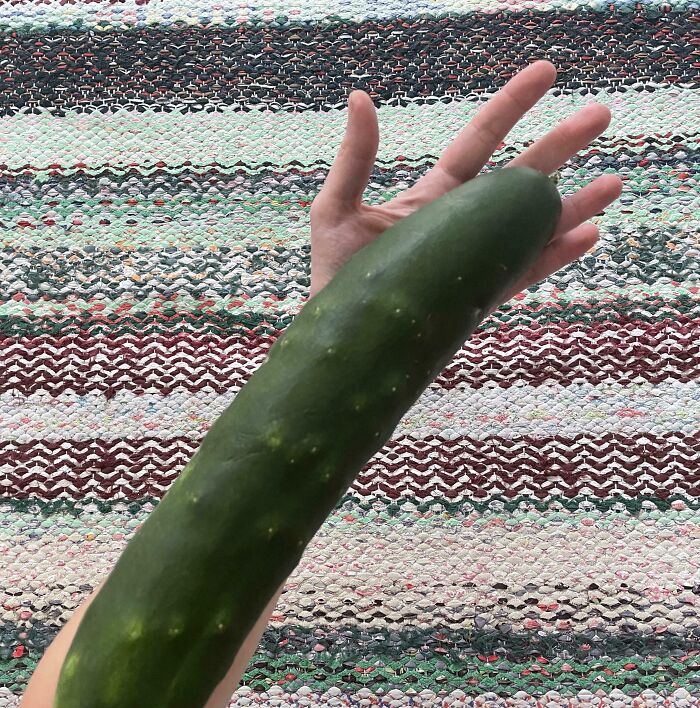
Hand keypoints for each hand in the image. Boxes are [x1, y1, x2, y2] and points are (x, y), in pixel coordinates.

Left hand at [310, 60, 621, 297]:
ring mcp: (476, 262)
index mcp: (432, 198)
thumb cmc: (336, 279)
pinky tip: (587, 237)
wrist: (343, 343)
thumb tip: (360, 100)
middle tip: (601, 114)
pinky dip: (556, 257)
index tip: (546, 73)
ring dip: (574, 205)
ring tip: (614, 184)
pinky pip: (524, 274)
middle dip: (560, 146)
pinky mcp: (480, 299)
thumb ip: (355, 161)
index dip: (512, 106)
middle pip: (520, 178)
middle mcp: (462, 225)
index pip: (480, 142)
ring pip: (533, 226)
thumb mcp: (337, 211)